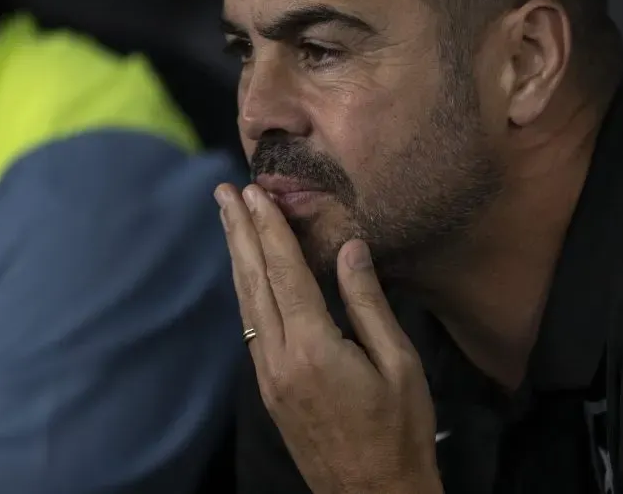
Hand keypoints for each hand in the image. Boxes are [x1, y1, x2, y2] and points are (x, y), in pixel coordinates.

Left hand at [216, 183, 442, 493]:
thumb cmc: (399, 429)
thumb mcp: (398, 364)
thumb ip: (369, 304)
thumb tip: (350, 248)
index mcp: (314, 348)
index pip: (286, 274)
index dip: (269, 230)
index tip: (254, 193)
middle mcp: (280, 359)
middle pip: (254, 283)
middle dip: (239, 234)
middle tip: (223, 193)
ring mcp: (270, 376)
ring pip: (246, 305)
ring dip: (237, 258)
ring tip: (227, 222)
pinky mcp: (270, 389)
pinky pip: (252, 326)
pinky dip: (247, 290)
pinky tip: (247, 275)